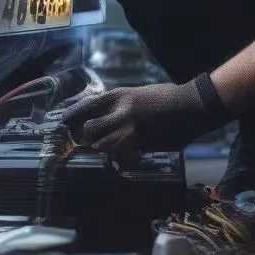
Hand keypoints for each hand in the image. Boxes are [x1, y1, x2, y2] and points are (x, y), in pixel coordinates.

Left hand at [58, 76, 228, 154]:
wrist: (191, 106)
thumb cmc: (164, 97)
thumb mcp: (136, 94)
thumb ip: (118, 104)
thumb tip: (101, 115)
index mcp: (119, 96)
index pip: (85, 107)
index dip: (71, 116)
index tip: (63, 122)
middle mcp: (121, 112)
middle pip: (90, 131)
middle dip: (88, 138)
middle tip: (89, 141)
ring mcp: (132, 130)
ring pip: (104, 147)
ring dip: (105, 150)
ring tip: (110, 149)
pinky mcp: (143, 145)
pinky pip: (124, 157)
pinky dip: (122, 160)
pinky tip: (127, 158)